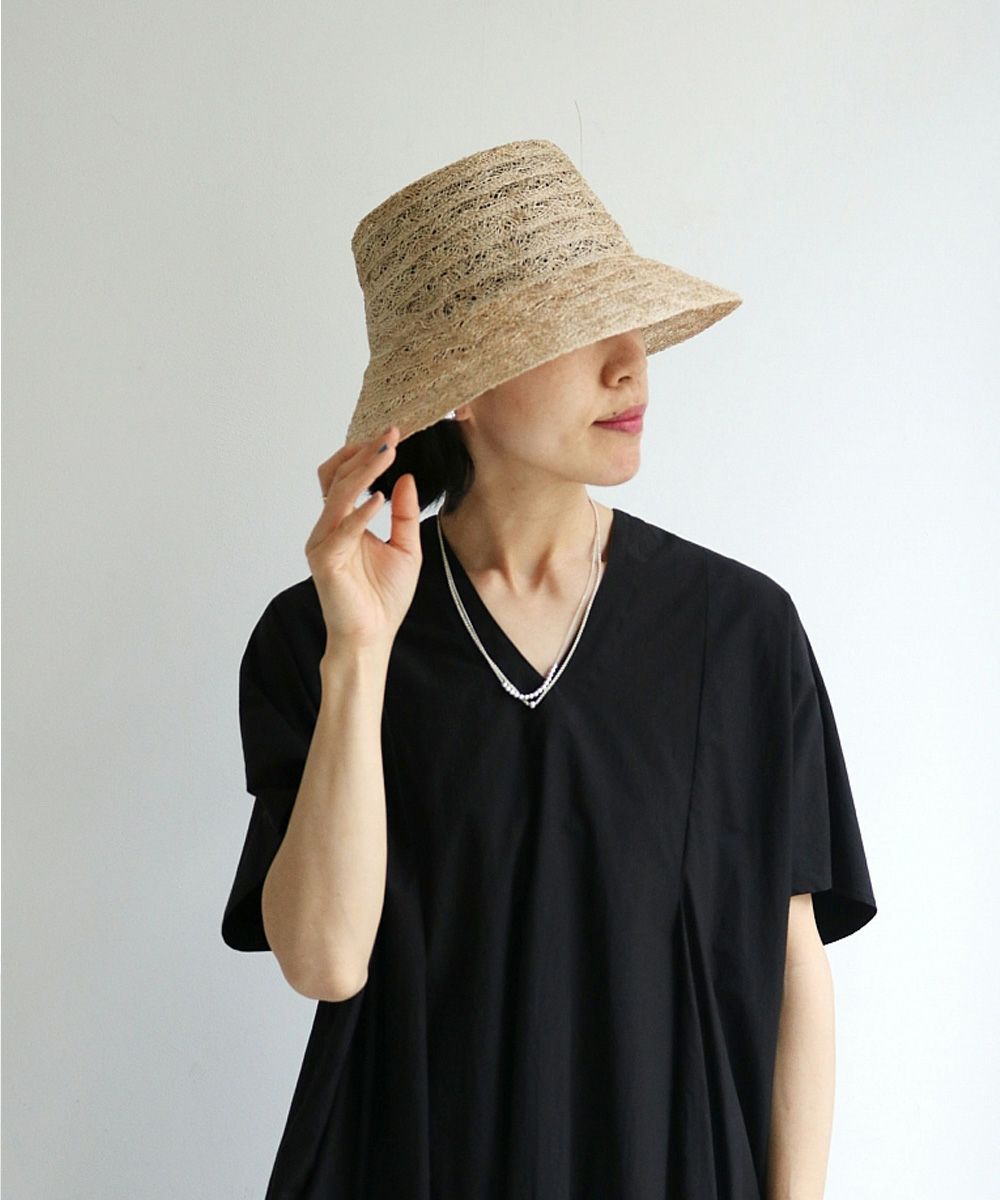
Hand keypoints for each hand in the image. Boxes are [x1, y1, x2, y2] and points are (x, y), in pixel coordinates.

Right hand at [304, 425, 421, 651]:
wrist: (371, 637)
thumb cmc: (383, 599)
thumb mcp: (406, 548)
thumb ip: (405, 514)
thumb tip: (405, 478)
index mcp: (345, 523)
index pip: (348, 478)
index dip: (366, 455)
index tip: (394, 435)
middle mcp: (328, 528)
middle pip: (337, 477)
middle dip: (364, 453)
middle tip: (391, 433)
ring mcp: (322, 543)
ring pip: (338, 495)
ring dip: (364, 471)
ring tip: (387, 452)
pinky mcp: (324, 561)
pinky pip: (342, 529)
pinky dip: (361, 512)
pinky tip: (381, 497)